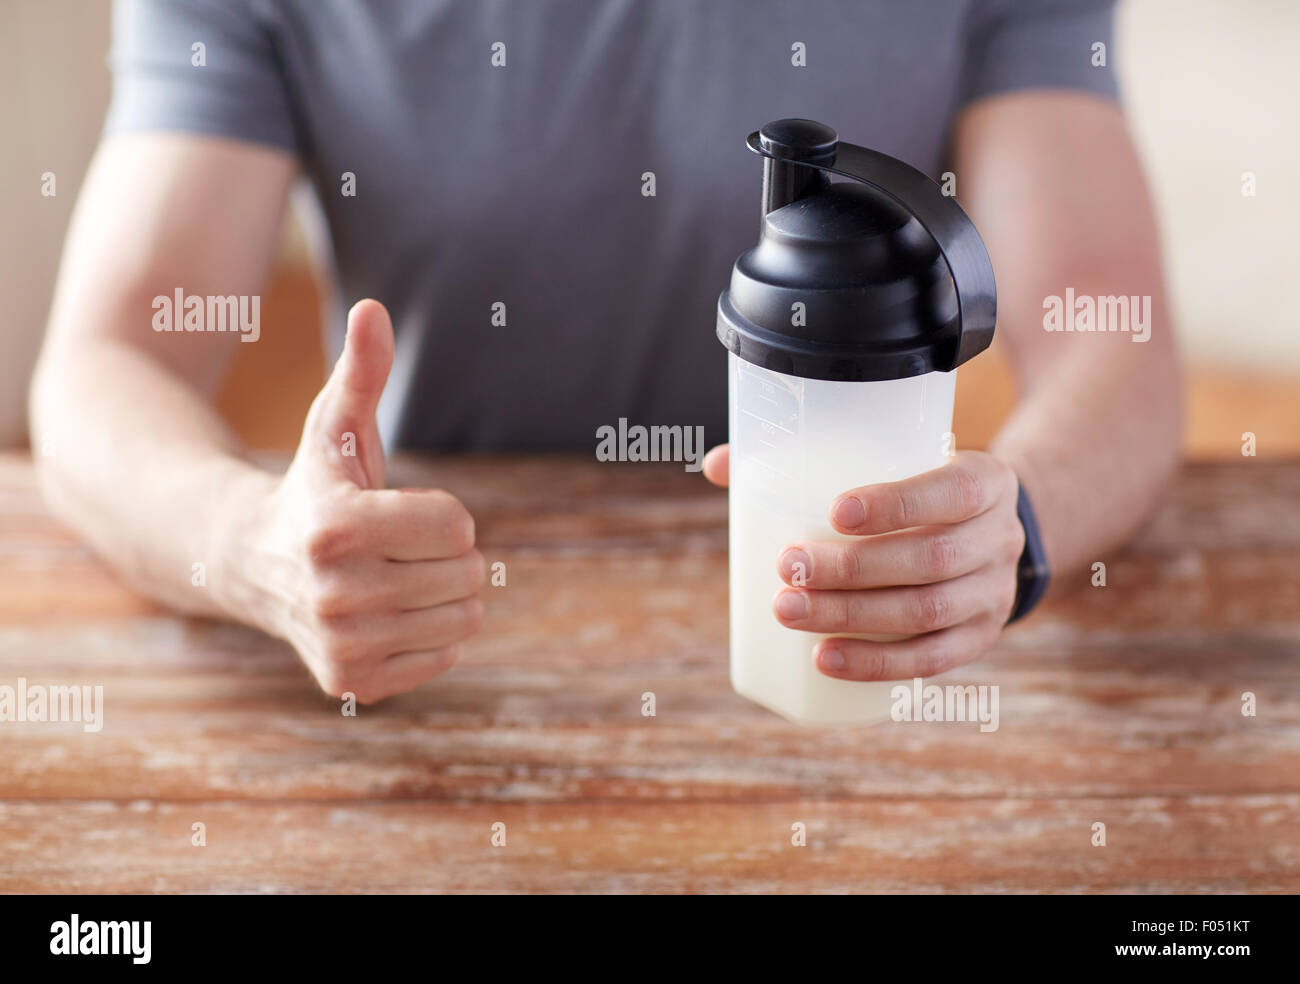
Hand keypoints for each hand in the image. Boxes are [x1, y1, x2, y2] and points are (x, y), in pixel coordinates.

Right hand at [227, 300, 485, 702]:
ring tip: (400, 578)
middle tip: (402, 548)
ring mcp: (341, 644)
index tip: (401, 511)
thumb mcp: (336, 426)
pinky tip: (388, 614)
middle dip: (450, 554)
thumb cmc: (314, 485)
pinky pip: (445, 657)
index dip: (444, 513)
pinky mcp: (351, 683)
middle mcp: (334, 592)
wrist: (250, 564)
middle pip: (468, 573)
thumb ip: (362, 372)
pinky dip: (431, 634)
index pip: (459, 525)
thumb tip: (373, 308)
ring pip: (464, 619)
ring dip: (448, 594)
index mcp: (337, 527)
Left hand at [702, 445, 1022, 680]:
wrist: (984, 528)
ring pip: (928, 611)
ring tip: (789, 612)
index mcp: (986, 481)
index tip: (834, 511)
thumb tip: (716, 464)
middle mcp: (1002, 537)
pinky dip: (877, 663)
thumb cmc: (914, 486)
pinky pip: (932, 659)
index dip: (898, 505)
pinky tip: (826, 660)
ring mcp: (995, 593)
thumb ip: (806, 455)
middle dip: (853, 570)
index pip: (952, 492)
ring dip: (854, 617)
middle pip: (932, 559)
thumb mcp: (890, 459)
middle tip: (787, 569)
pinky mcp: (981, 637)